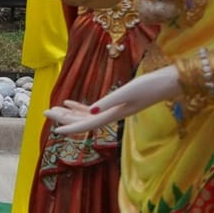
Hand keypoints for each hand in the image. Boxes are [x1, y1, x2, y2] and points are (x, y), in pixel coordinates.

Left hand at [45, 69, 178, 134]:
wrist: (170, 82)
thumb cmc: (151, 85)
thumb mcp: (129, 91)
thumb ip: (109, 101)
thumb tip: (92, 111)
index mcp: (114, 114)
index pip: (87, 123)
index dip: (70, 127)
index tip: (54, 129)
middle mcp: (112, 115)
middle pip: (82, 120)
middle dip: (63, 117)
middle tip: (43, 111)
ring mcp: (114, 110)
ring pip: (85, 114)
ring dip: (68, 112)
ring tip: (51, 109)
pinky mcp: (117, 103)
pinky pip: (93, 108)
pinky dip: (80, 106)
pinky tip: (69, 102)